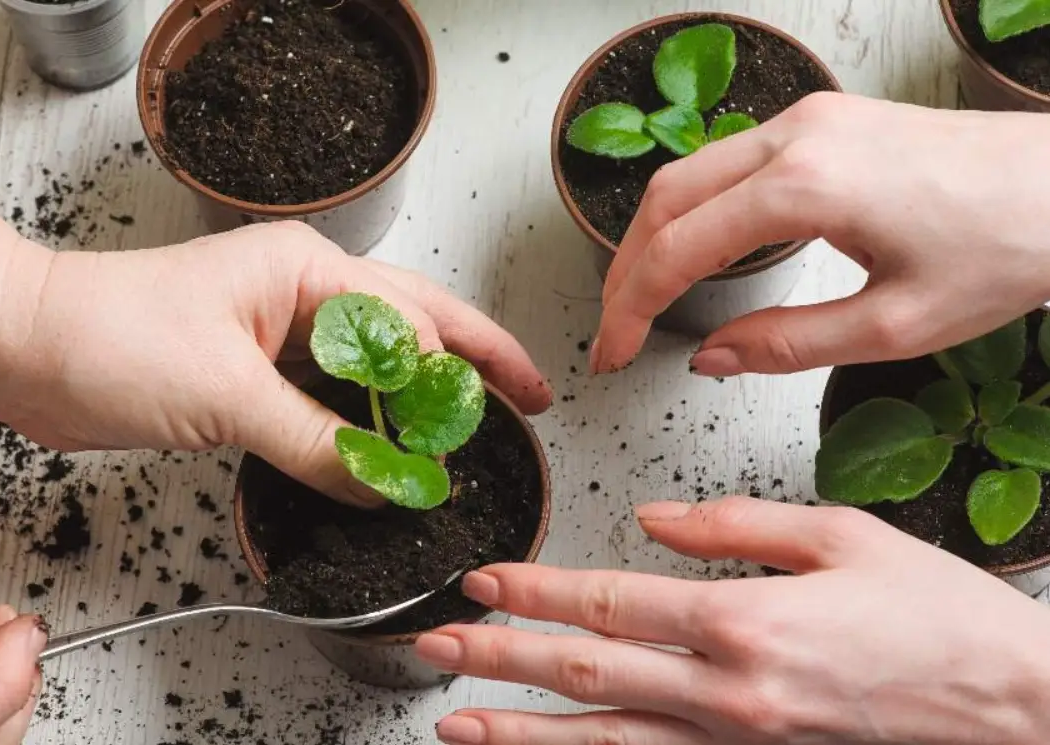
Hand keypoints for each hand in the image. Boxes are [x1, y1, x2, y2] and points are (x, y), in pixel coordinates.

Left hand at [1, 221, 550, 505]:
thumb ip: (317, 442)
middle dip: (473, 362)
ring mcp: (281, 328)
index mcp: (307, 270)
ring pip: (375, 363)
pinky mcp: (257, 368)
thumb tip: (389, 482)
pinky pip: (331, 395)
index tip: (495, 417)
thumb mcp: (229, 395)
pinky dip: (366, 422)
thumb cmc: (109, 337)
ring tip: (477, 425)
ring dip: (421, 396)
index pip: (411, 321)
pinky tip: (395, 442)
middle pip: (413, 326)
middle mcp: (303, 291)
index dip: (460, 372)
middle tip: (528, 397)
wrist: (28, 349)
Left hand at [416, 497, 1049, 744]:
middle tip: (435, 646)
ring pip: (606, 741)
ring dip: (524, 732)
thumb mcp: (843, 535)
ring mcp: (738, 743)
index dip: (536, 592)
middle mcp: (729, 692)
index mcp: (744, 620)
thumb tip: (653, 520)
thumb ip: (734, 522)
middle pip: (587, 673)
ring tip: (457, 724)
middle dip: (501, 659)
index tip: (483, 581)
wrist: (1014, 707)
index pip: (609, 602)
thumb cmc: (939, 617)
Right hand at [592, 93, 1049, 375]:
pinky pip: (729, 162)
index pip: (678, 249)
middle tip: (614, 330)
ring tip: (641, 296)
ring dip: (655, 235)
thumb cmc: (1006, 247)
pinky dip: (694, 210)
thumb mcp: (894, 324)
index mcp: (805, 186)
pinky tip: (696, 250)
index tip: (613, 352)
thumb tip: (710, 358)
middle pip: (666, 198)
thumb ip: (786, 344)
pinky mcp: (826, 121)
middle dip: (626, 269)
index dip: (632, 307)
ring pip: (690, 173)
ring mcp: (809, 119)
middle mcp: (795, 136)